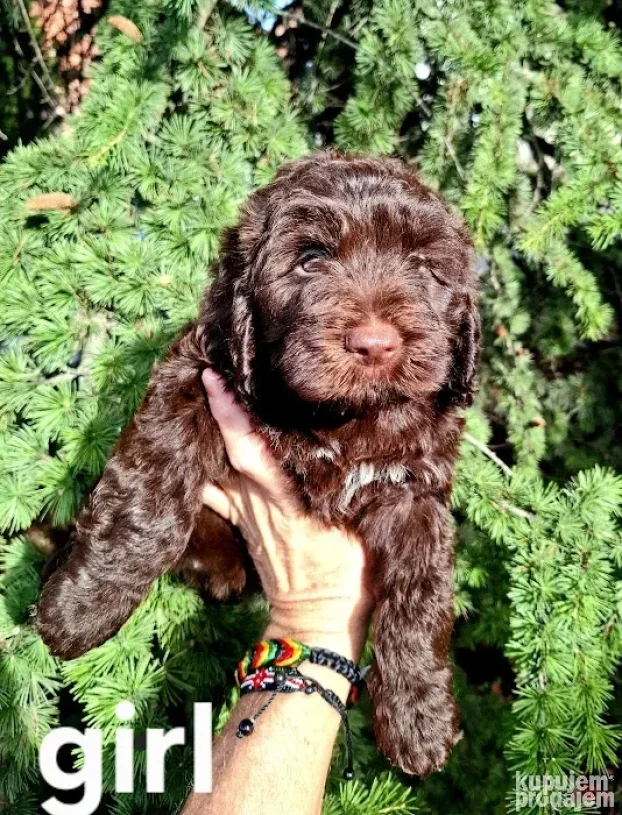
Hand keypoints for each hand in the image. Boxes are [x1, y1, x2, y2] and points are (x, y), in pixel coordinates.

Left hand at [201, 369, 373, 662]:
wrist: (318, 622)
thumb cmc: (352, 573)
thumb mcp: (366, 525)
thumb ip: (361, 485)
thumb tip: (374, 441)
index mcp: (288, 498)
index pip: (249, 449)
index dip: (230, 414)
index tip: (216, 377)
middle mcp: (257, 501)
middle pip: (225, 450)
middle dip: (213, 410)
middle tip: (207, 369)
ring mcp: (245, 515)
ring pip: (215, 468)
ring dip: (206, 436)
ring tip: (203, 396)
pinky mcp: (242, 527)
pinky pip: (214, 494)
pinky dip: (204, 470)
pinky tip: (198, 450)